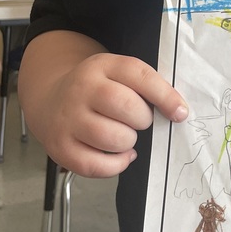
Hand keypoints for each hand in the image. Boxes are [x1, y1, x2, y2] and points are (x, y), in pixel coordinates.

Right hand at [20, 50, 187, 177]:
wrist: (50, 98)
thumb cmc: (97, 89)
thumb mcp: (117, 73)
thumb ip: (146, 86)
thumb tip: (178, 111)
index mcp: (102, 66)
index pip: (138, 74)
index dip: (164, 95)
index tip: (180, 113)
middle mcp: (82, 89)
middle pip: (125, 106)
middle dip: (143, 120)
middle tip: (140, 121)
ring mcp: (68, 119)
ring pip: (112, 138)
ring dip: (128, 142)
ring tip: (125, 136)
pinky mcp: (60, 147)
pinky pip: (96, 165)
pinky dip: (116, 165)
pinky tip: (120, 155)